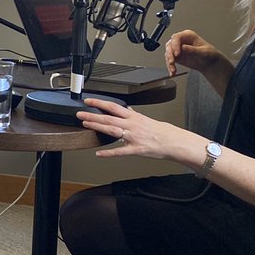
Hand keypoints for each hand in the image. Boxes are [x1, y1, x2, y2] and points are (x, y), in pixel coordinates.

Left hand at [77, 97, 198, 165]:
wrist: (174, 142)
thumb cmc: (161, 131)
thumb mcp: (146, 119)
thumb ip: (133, 115)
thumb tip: (126, 109)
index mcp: (134, 117)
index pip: (114, 107)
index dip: (100, 103)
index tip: (88, 101)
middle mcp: (132, 125)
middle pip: (109, 118)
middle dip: (93, 115)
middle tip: (80, 114)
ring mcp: (133, 137)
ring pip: (112, 131)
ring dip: (98, 127)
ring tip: (85, 125)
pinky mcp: (136, 149)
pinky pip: (121, 151)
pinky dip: (109, 153)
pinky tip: (99, 154)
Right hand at [164, 29, 227, 77]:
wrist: (209, 63)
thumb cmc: (209, 54)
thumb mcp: (204, 52)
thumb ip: (193, 50)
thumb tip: (183, 47)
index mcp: (188, 35)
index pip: (177, 37)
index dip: (175, 45)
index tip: (177, 54)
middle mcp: (181, 41)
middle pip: (170, 45)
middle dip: (170, 54)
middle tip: (172, 62)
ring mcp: (177, 48)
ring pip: (168, 53)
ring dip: (169, 62)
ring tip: (173, 70)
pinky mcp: (175, 56)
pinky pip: (169, 61)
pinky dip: (170, 67)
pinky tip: (172, 72)